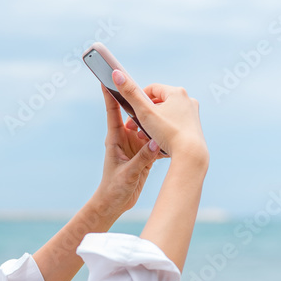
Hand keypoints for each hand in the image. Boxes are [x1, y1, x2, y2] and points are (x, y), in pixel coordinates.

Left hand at [94, 83, 166, 214]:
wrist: (115, 204)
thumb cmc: (114, 189)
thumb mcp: (130, 173)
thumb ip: (143, 158)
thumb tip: (157, 143)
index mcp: (115, 138)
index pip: (112, 112)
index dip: (110, 94)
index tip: (107, 77)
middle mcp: (124, 138)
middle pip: (133, 115)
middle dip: (141, 102)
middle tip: (150, 88)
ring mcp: (135, 145)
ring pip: (147, 127)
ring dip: (155, 121)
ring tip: (167, 110)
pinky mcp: (144, 154)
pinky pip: (155, 141)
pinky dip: (162, 138)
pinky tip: (173, 133)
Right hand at [111, 69, 206, 161]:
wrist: (190, 154)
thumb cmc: (168, 133)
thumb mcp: (145, 112)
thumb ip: (130, 93)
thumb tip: (116, 73)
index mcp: (176, 92)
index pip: (152, 89)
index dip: (138, 99)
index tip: (131, 111)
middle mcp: (187, 100)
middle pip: (158, 102)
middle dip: (144, 114)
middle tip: (134, 126)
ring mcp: (192, 114)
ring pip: (166, 114)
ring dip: (152, 123)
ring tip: (144, 135)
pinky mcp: (194, 127)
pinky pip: (174, 123)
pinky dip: (164, 129)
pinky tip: (157, 140)